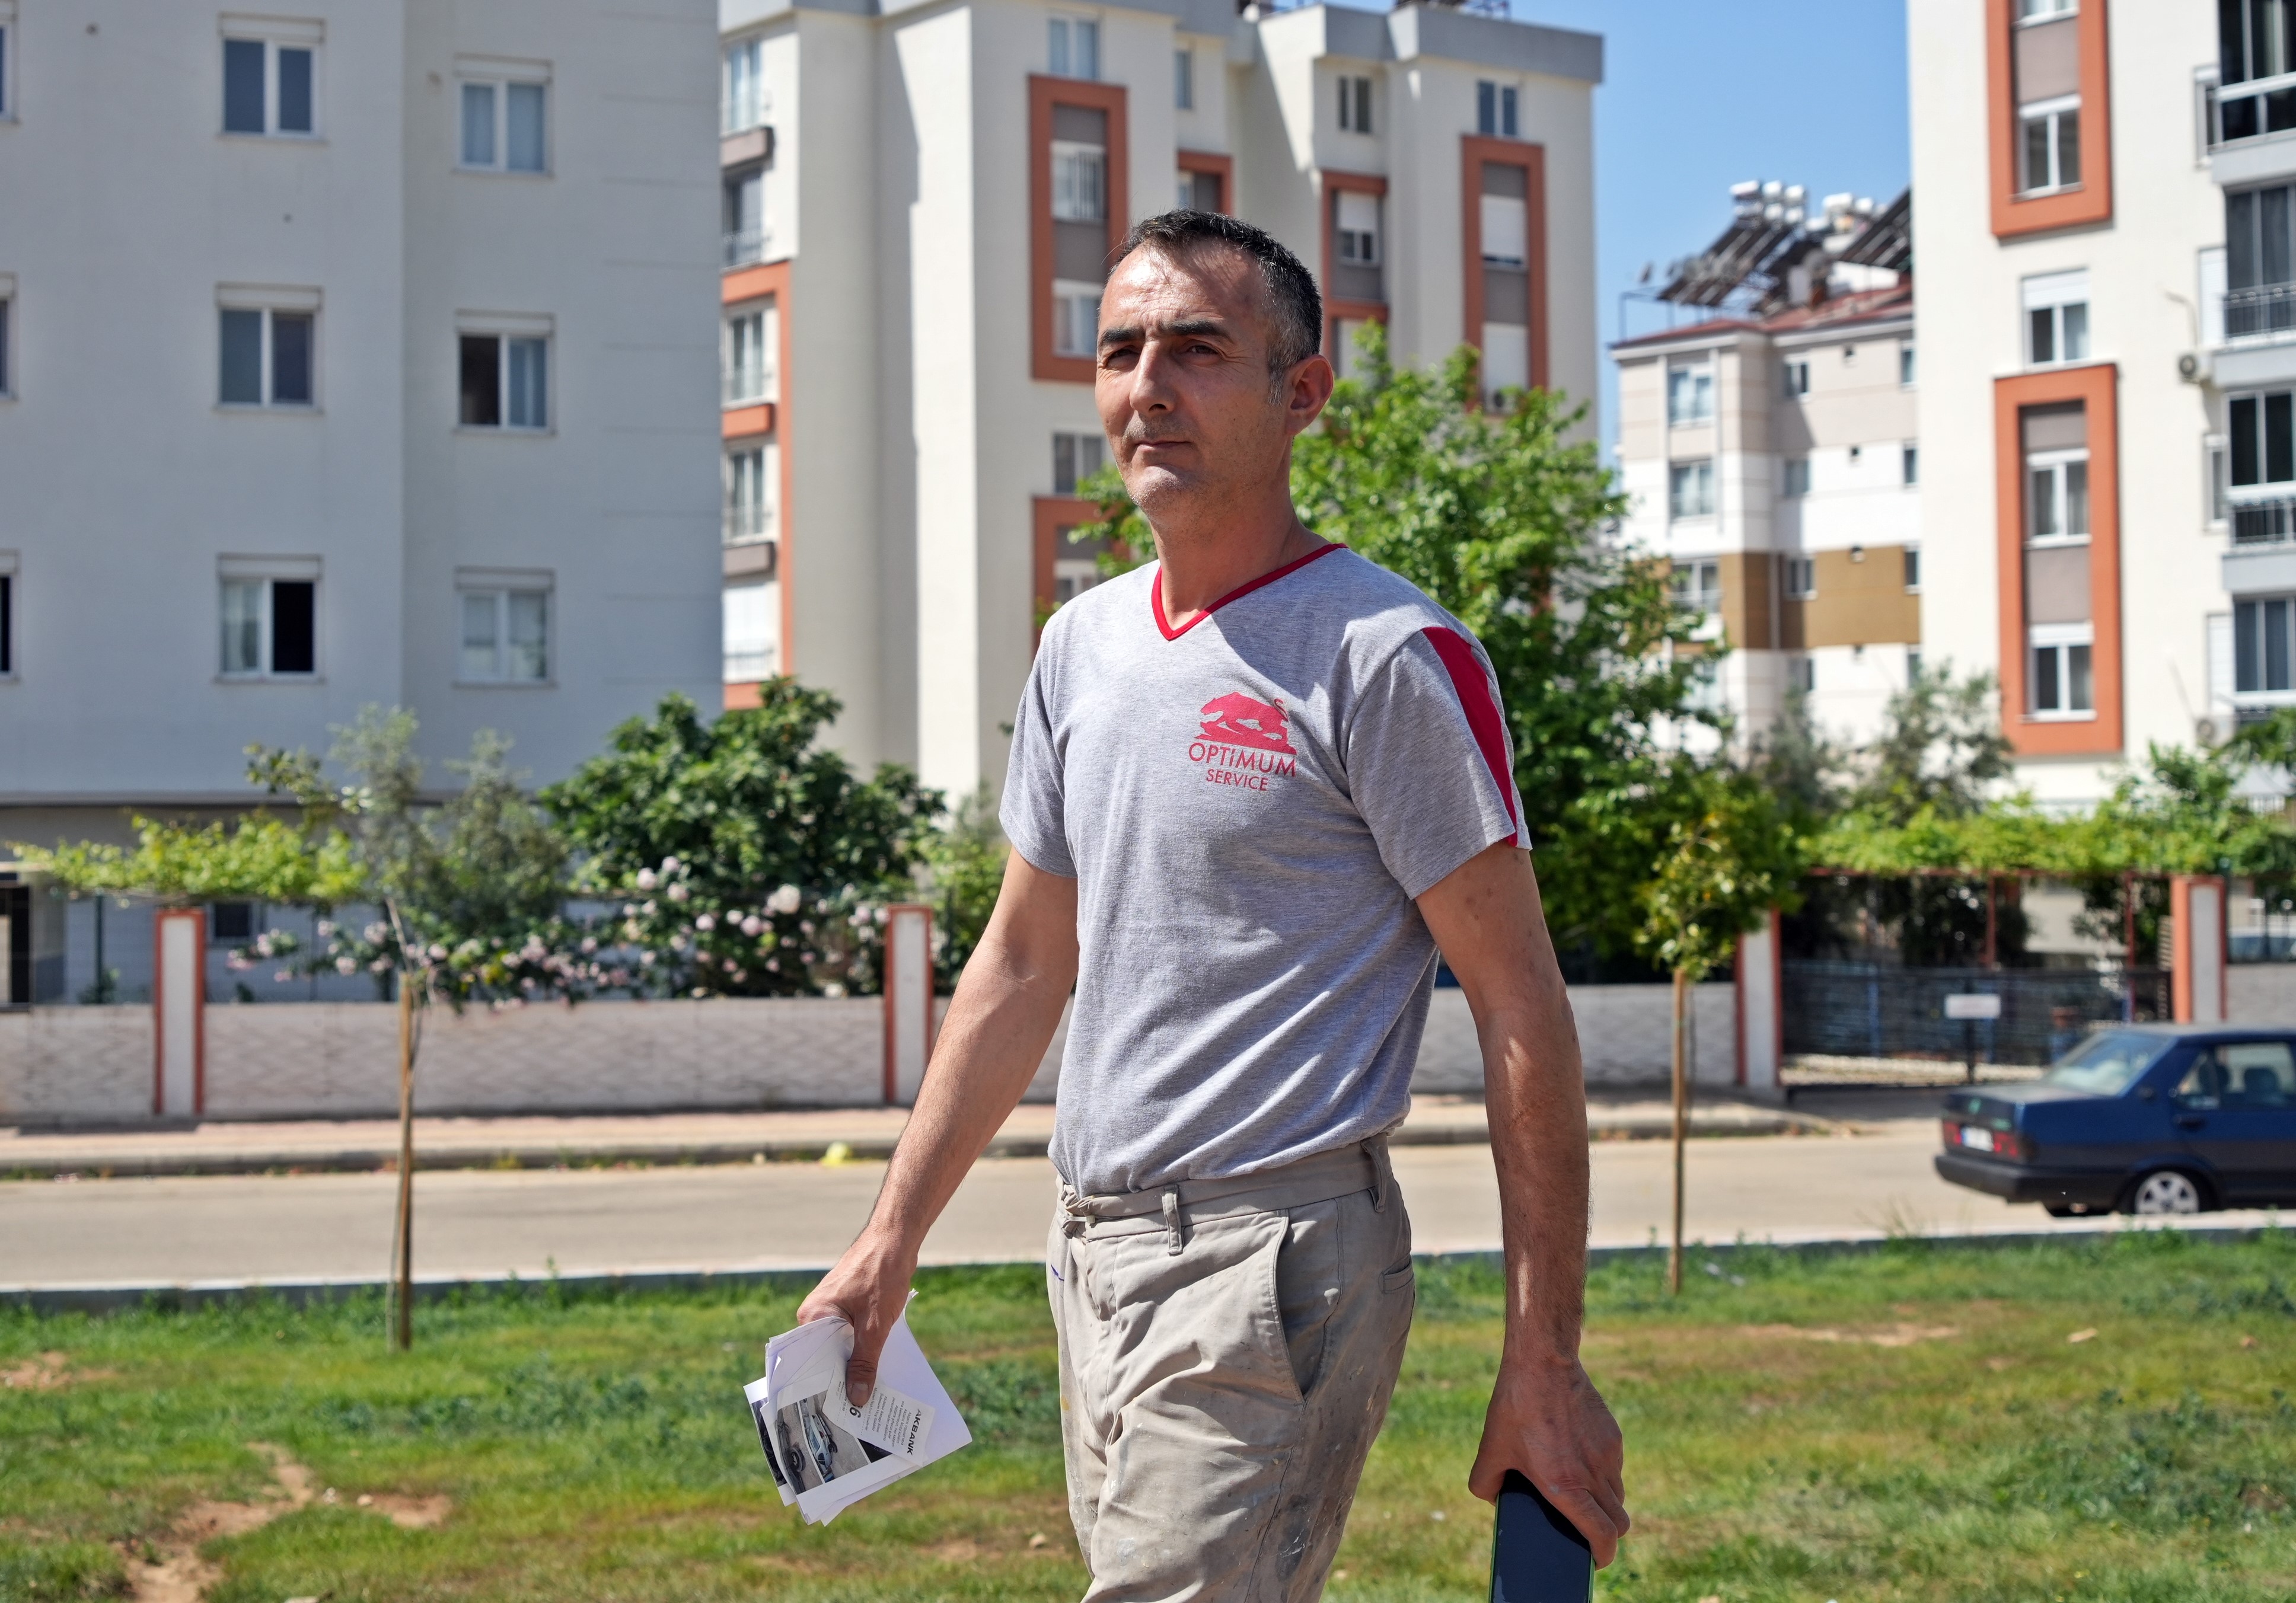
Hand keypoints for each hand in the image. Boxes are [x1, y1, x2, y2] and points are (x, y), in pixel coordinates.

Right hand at [794, 1228, 916, 1405]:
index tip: (833, 1413)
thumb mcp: (876, 1325)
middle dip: (840, 1381)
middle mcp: (816, 1315)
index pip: (810, 1362)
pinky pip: (851, 1336)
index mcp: (813, 1317)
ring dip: (855, 1366)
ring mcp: (832, 1310)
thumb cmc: (882, 1273)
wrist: (896, 1238)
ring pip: (841, 1348)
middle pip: (825, 1357)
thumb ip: (864, 1361)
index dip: (823, 1387)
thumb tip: (856, 1398)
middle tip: (854, 1413)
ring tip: (868, 1397)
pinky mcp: (847, 1307)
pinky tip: (877, 1370)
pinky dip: (863, 1351)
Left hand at [1468, 1353, 1628, 1566]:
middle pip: (1619, 1523)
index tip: (1595, 1560)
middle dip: (1606, 1536)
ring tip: (1580, 1495)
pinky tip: (1579, 1460)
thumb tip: (1490, 1499)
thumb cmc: (1514, 1406)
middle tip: (1588, 1533)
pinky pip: (1614, 1468)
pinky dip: (1603, 1475)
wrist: (1543, 1361)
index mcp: (1566, 1487)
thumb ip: (1485, 1482)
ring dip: (1605, 1504)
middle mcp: (1593, 1475)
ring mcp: (1607, 1455)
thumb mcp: (1490, 1448)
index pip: (1603, 1535)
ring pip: (1618, 1495)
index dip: (1603, 1555)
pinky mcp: (1613, 1436)